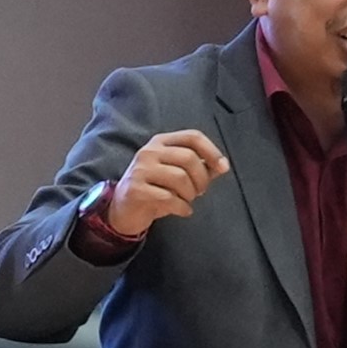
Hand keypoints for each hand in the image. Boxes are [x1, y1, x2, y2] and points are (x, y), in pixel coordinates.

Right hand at [104, 128, 231, 238]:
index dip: (212, 151)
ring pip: (180, 178)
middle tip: (200, 192)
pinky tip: (182, 210)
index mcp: (161, 142)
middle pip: (189, 158)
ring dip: (191, 194)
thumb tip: (222, 166)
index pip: (192, 137)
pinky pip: (169, 198)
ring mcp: (140, 169)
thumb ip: (200, 167)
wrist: (123, 209)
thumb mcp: (177, 174)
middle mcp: (149, 151)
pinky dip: (182, 207)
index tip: (223, 167)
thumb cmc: (155, 189)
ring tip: (188, 201)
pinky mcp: (136, 189)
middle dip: (202, 179)